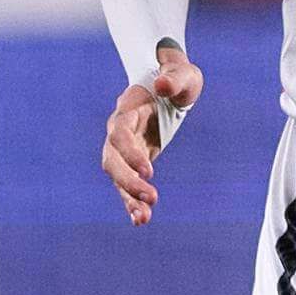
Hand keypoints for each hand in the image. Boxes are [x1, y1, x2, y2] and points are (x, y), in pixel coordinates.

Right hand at [102, 46, 201, 226]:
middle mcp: (119, 129)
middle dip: (128, 180)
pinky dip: (131, 202)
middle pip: (112, 158)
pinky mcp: (132, 161)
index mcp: (129, 107)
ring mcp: (123, 147)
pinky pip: (126, 184)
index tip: (149, 170)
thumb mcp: (182, 74)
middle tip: (151, 196)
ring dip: (128, 196)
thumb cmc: (177, 79)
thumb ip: (174, 78)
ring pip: (117, 175)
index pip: (121, 132)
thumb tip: (162, 86)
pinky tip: (141, 220)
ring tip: (143, 218)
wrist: (170, 85)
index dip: (130, 151)